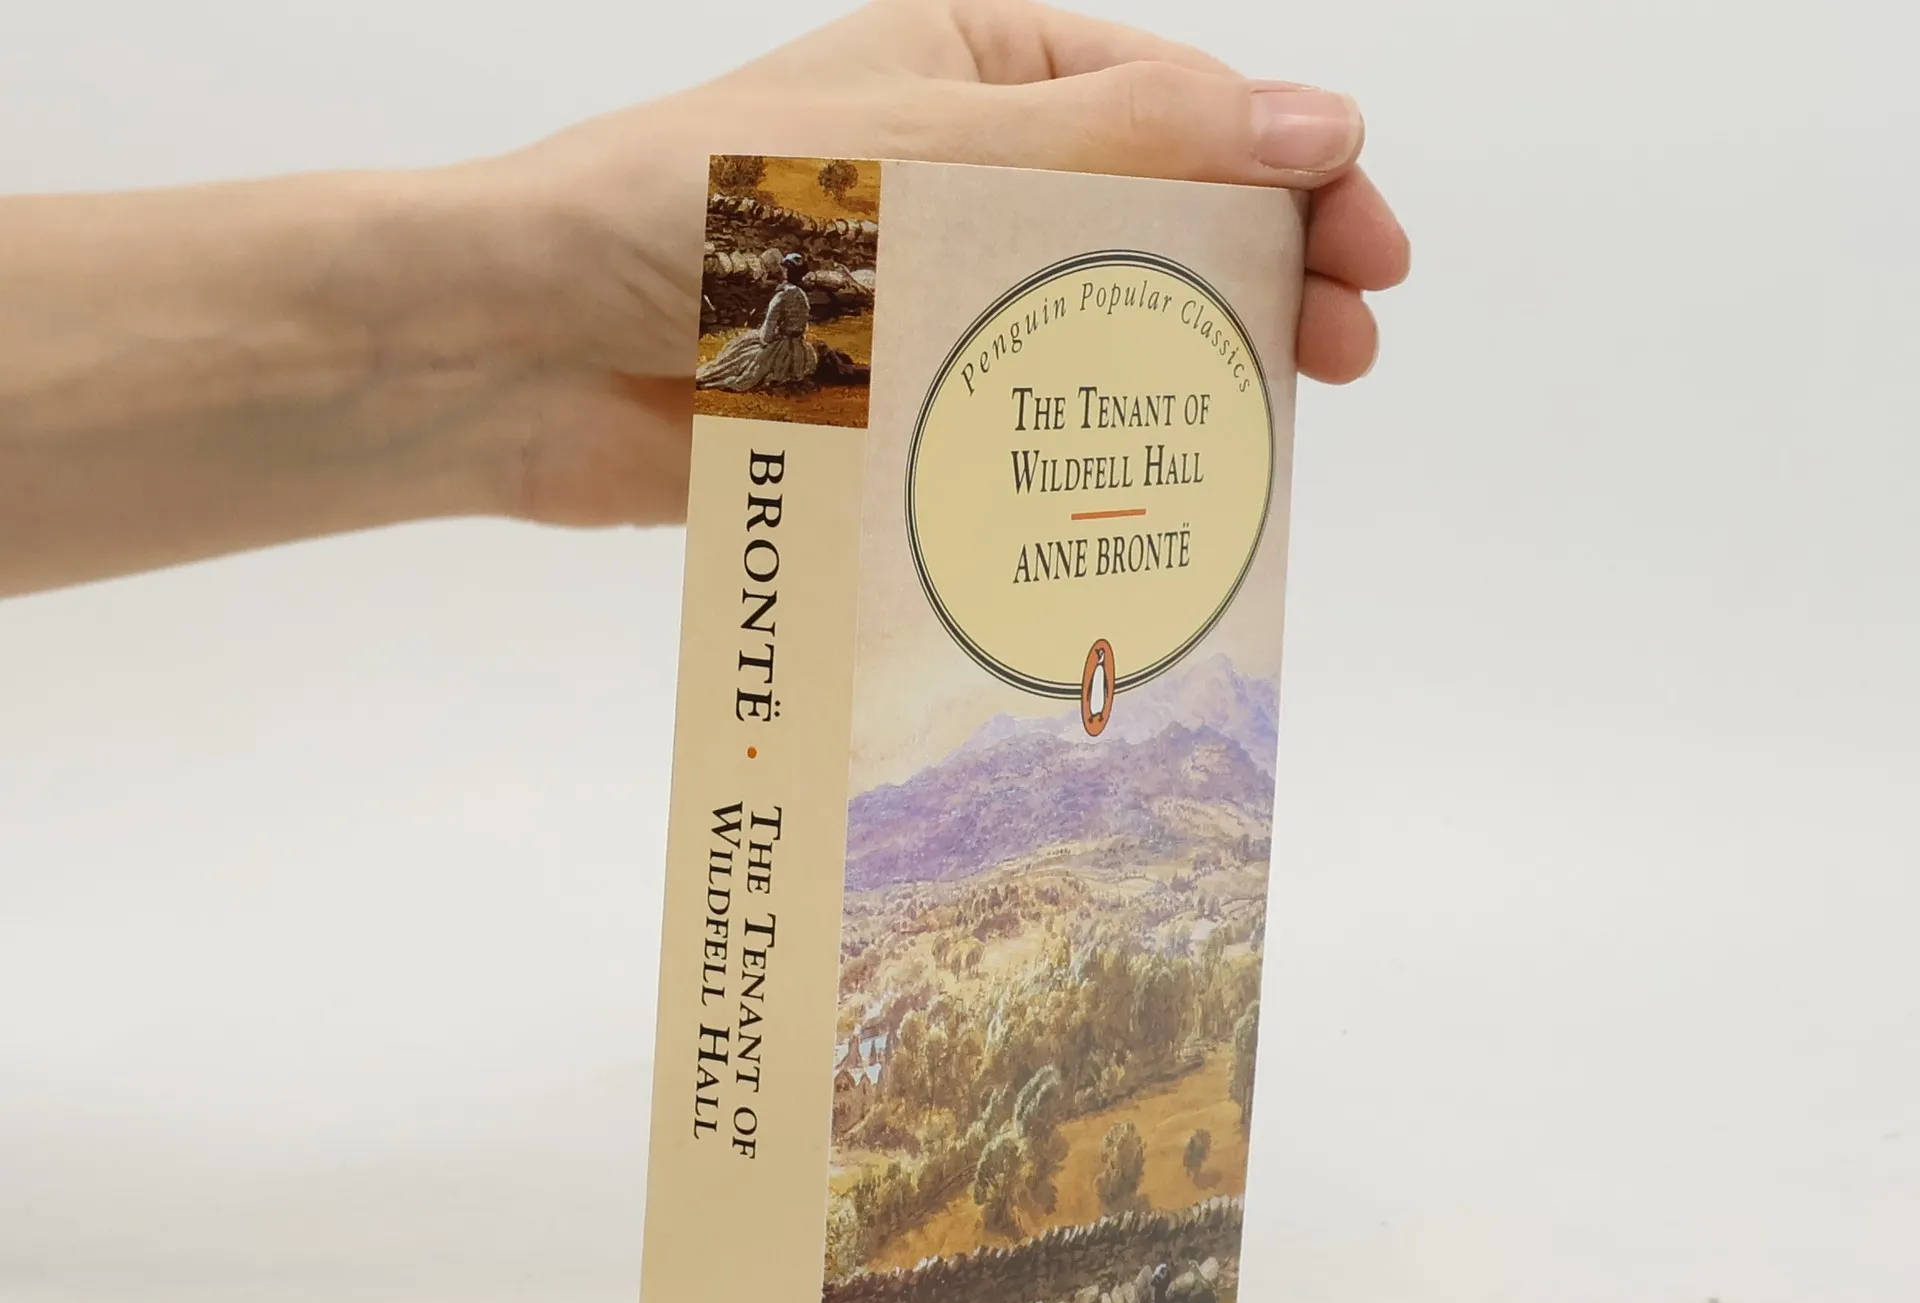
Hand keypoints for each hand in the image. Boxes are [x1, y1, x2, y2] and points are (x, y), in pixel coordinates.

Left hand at [479, 0, 1409, 525]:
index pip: (1176, 107)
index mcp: (977, 74)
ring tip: (1273, 425)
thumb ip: (1127, 146)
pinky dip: (1088, 455)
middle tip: (1345, 349)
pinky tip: (1155, 489)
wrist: (529, 354)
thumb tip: (1318, 127)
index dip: (1288, 171)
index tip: (1367, 251)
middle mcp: (965, 181)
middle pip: (1157, 223)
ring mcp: (932, 304)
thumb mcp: (935, 150)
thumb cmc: (701, 213)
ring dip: (1188, 373)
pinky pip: (1019, 430)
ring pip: (1097, 333)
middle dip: (1261, 277)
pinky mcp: (895, 415)